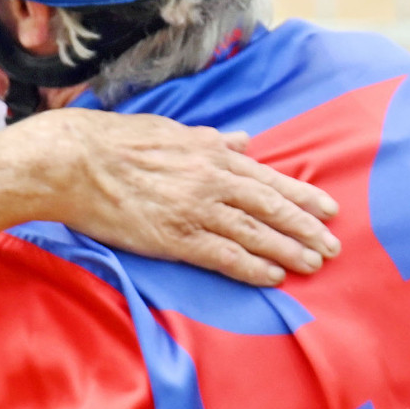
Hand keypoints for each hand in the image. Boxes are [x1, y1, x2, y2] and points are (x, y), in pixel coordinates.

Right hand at [28, 107, 340, 286]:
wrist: (75, 161)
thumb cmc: (117, 143)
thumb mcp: (172, 131)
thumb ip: (212, 140)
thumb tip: (243, 140)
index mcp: (211, 152)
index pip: (268, 178)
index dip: (302, 196)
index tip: (329, 209)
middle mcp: (211, 179)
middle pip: (271, 207)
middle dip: (306, 228)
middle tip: (334, 246)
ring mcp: (195, 209)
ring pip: (255, 233)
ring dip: (288, 251)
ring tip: (314, 265)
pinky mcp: (174, 237)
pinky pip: (224, 255)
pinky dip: (252, 267)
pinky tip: (274, 278)